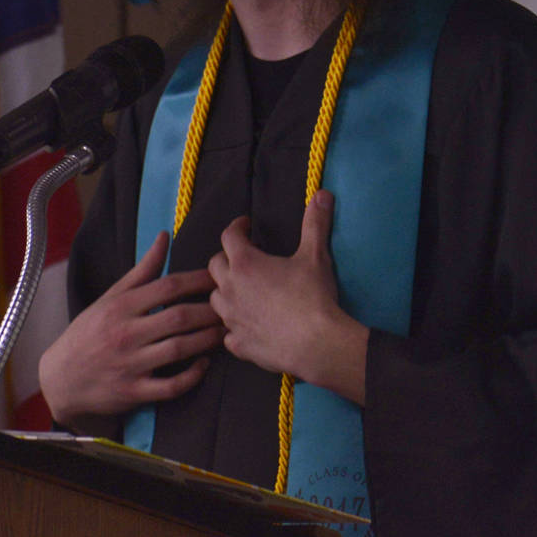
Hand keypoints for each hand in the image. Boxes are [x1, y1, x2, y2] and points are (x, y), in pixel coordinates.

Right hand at [38, 230, 223, 429]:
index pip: (169, 286)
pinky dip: (192, 376)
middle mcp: (126, 334)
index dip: (200, 280)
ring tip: (225, 332)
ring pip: (179, 349)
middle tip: (232, 307)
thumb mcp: (111, 298)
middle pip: (179, 317)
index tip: (220, 278)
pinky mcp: (133, 391)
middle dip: (211, 311)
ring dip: (208, 340)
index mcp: (121, 307)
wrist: (59, 378)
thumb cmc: (89, 333)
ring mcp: (130, 364)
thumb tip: (164, 237)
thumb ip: (142, 270)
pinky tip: (204, 364)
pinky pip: (170, 386)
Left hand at [207, 191, 369, 405]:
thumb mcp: (316, 255)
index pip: (228, 236)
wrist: (316, 343)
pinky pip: (227, 332)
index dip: (237, 227)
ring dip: (226, 290)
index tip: (246, 225)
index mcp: (245, 264)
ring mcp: (231, 319)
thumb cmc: (312, 296)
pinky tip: (247, 325)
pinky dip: (234, 326)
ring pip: (215, 299)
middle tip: (244, 257)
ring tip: (242, 290)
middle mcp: (231, 289)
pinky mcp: (238, 344)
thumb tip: (322, 193)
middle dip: (226, 257)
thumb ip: (315, 223)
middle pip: (214, 266)